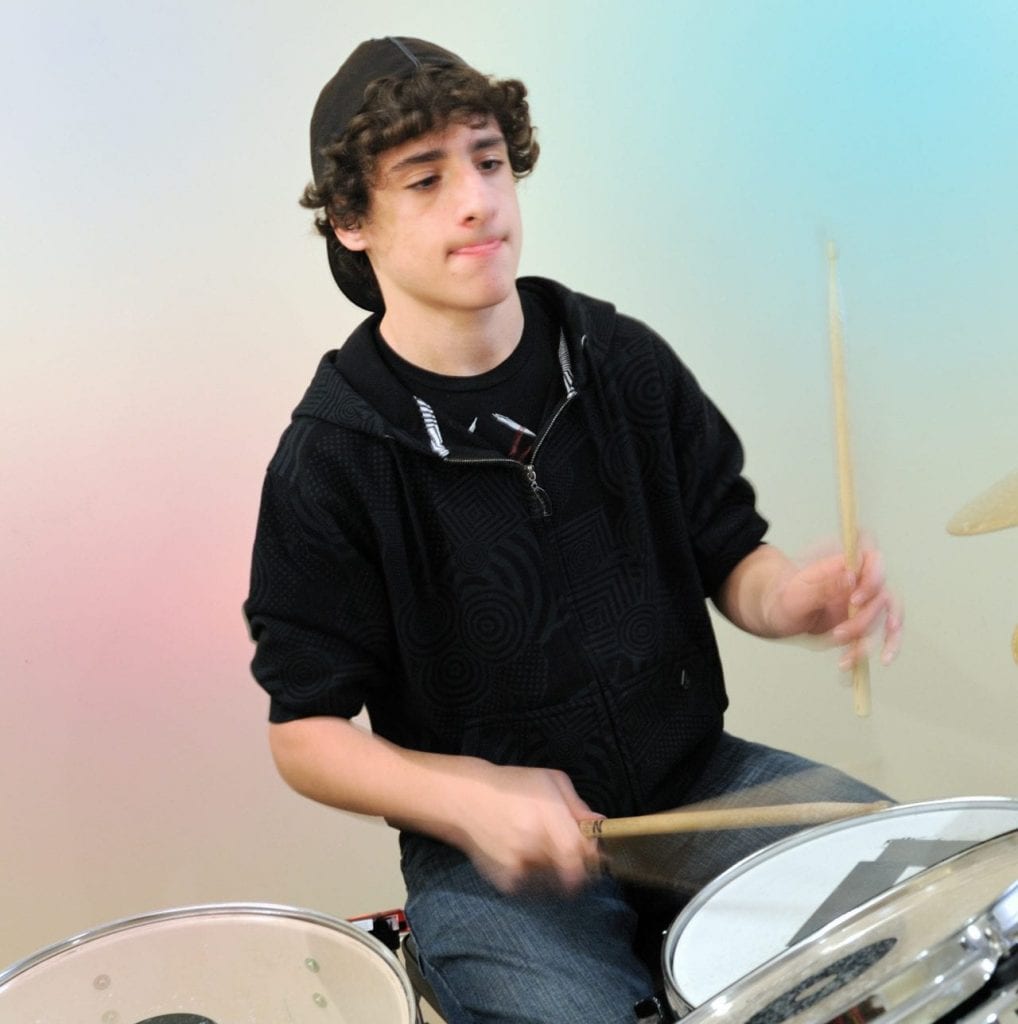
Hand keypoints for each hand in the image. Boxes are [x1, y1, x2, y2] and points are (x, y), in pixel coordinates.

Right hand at [449, 761, 602, 894]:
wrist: (465, 801)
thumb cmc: (512, 786)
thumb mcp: (549, 781)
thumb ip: (577, 805)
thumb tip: (600, 824)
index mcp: (545, 817)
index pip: (578, 852)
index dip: (591, 857)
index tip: (593, 854)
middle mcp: (532, 844)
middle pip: (571, 875)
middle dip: (580, 871)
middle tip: (577, 862)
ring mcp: (517, 866)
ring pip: (555, 884)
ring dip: (559, 876)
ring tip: (549, 857)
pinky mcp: (505, 882)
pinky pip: (535, 889)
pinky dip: (539, 880)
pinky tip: (530, 861)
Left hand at [767, 545, 903, 667]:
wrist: (781, 615)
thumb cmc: (786, 598)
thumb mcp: (798, 593)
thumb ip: (824, 585)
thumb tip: (851, 576)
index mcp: (844, 565)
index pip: (874, 561)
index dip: (873, 579)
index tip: (855, 600)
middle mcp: (860, 582)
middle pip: (882, 596)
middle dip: (864, 620)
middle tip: (838, 633)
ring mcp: (865, 603)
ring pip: (884, 620)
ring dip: (866, 640)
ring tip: (844, 657)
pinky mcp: (864, 623)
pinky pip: (877, 637)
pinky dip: (866, 651)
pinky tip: (849, 663)